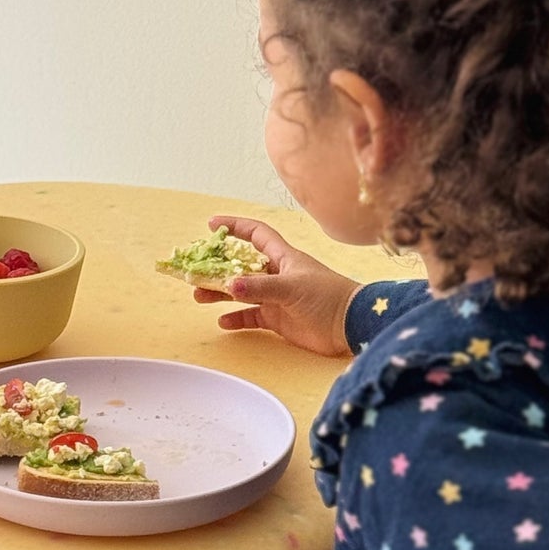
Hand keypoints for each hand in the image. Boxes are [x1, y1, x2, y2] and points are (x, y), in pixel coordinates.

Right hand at [194, 215, 356, 356]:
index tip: (212, 224)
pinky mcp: (279, 319)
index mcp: (283, 258)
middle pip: (240, 266)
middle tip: (196, 270)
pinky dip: (237, 319)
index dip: (234, 226)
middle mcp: (277, 275)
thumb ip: (259, 287)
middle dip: (218, 266)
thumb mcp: (292, 288)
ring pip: (241, 292)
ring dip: (221, 293)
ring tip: (200, 295)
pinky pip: (251, 317)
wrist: (351, 325)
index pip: (255, 234)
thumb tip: (229, 285)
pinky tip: (222, 322)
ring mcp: (277, 298)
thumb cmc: (328, 297)